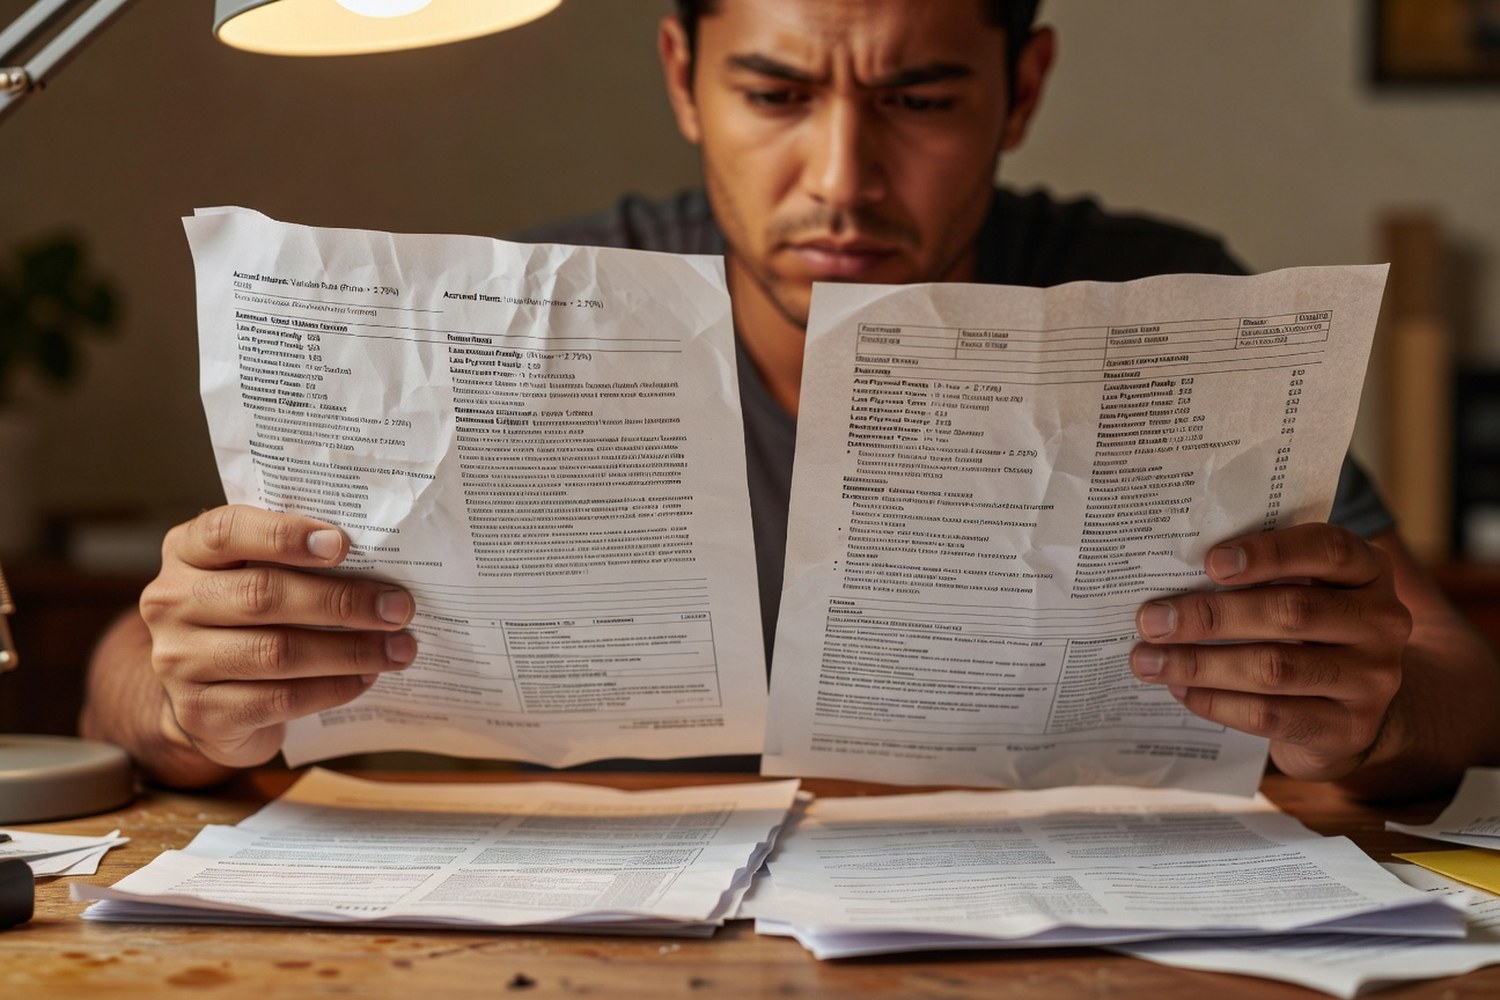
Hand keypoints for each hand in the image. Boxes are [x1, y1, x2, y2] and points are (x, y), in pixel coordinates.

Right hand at [139, 505, 416, 769]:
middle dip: (342, 601)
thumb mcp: (256, 573)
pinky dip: (331, 689)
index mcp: (186, 552)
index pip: (226, 532)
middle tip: (399, 607)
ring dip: (350, 651)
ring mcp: (179, 662)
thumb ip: (295, 557)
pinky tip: (365, 679)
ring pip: (276, 653)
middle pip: (262, 596)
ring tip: (399, 648)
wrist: (209, 697)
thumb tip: (383, 555)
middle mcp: (171, 603)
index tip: (343, 544)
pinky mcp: (201, 714)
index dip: (284, 535)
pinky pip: (278, 700)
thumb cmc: (248, 617)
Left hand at [1129, 522, 1412, 781]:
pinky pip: (1272, 715)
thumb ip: (1257, 576)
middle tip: (1151, 620)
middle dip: (1210, 616)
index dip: (1268, 552)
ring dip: (1200, 664)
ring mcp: (1373, 679)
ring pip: (1275, 667)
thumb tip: (1170, 573)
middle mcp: (1382, 621)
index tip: (1210, 562)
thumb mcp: (1300, 590)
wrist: (1348, 708)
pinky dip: (1217, 702)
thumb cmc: (1305, 632)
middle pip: (1290, 611)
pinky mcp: (1350, 729)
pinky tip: (1181, 690)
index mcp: (1368, 571)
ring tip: (1149, 660)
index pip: (1327, 550)